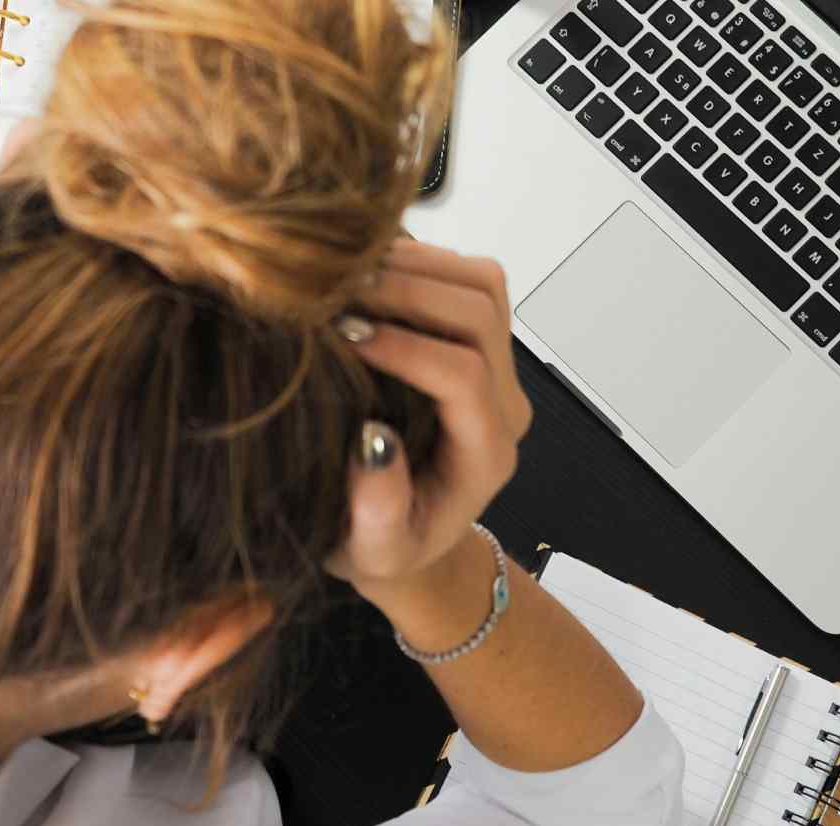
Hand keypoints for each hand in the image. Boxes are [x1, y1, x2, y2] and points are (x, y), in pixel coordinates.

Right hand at [326, 239, 531, 607]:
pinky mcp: (479, 342)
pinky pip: (467, 279)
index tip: (343, 336)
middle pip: (480, 314)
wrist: (410, 535)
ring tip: (346, 275)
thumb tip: (373, 441)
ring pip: (482, 284)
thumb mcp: (374, 551)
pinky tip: (363, 272)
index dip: (406, 347)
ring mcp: (497, 367)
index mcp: (485, 454)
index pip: (464, 376)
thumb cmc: (387, 547)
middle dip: (408, 291)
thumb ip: (379, 511)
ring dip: (415, 266)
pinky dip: (417, 260)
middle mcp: (504, 404)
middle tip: (335, 292)